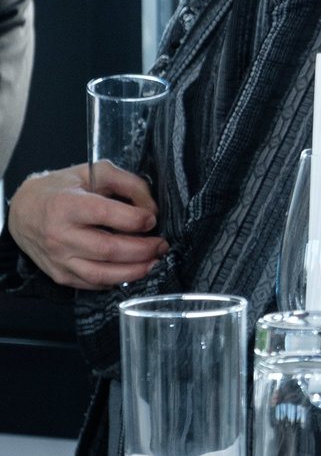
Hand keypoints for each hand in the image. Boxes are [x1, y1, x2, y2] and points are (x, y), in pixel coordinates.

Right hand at [5, 163, 164, 288]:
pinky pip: (93, 283)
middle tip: (161, 244)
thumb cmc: (63, 190)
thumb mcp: (95, 172)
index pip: (105, 214)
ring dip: (135, 271)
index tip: (152, 219)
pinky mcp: (60, 275)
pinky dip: (117, 280)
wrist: (23, 211)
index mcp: (66, 205)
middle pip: (108, 249)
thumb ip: (129, 184)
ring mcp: (58, 259)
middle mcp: (59, 235)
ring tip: (154, 261)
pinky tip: (132, 270)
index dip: (135, 219)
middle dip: (143, 249)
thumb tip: (152, 209)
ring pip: (102, 273)